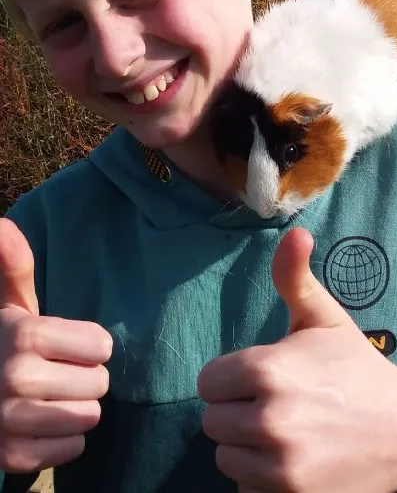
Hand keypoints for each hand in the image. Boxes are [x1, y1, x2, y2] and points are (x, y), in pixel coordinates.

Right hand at [0, 219, 112, 473]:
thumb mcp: (8, 304)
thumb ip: (15, 265)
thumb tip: (2, 223)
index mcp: (24, 335)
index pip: (101, 346)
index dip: (89, 345)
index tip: (65, 344)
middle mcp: (17, 378)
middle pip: (99, 383)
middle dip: (85, 377)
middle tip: (56, 372)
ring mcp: (12, 422)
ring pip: (89, 417)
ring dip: (76, 408)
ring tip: (50, 396)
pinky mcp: (14, 457)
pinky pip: (73, 449)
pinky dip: (63, 440)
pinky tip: (42, 423)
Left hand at [198, 227, 396, 491]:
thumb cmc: (355, 370)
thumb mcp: (324, 319)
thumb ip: (294, 278)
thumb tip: (296, 231)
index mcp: (267, 370)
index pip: (208, 382)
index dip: (230, 378)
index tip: (257, 377)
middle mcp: (268, 420)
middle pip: (212, 421)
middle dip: (235, 411)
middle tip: (272, 404)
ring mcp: (280, 466)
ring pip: (226, 458)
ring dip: (245, 448)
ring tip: (280, 432)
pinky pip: (246, 489)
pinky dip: (261, 479)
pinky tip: (290, 461)